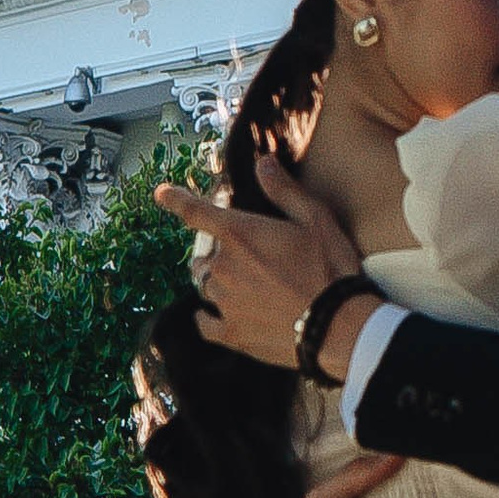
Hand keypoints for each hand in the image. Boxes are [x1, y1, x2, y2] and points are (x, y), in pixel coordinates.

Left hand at [155, 155, 366, 368]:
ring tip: (252, 288)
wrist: (338, 326)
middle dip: (221, 253)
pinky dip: (211, 317)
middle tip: (254, 260)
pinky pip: (205, 322)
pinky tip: (226, 316)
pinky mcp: (231, 333)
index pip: (196, 212)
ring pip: (206, 285)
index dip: (176, 200)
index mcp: (240, 234)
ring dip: (220, 282)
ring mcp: (223, 302)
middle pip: (206, 254)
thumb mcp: (315, 220)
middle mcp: (223, 266)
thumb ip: (284, 191)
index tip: (160, 194)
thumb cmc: (330, 269)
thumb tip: (263, 164)